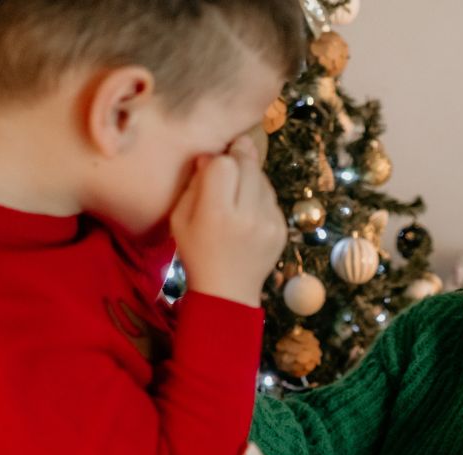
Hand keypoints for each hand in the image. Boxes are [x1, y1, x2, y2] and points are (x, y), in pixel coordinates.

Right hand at [170, 137, 286, 307]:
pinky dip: (261, 197)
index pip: (224, 164)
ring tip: (238, 191)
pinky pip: (272, 199)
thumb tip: (210, 156)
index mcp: (217, 214)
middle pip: (248, 165)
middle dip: (239, 157)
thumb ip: (194, 185)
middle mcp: (247, 216)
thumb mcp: (180, 219)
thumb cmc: (197, 254)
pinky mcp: (282, 229)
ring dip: (251, 177)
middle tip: (231, 158)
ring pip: (263, 180)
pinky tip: (248, 211)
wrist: (227, 292)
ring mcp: (269, 223)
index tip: (213, 164)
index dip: (218, 159)